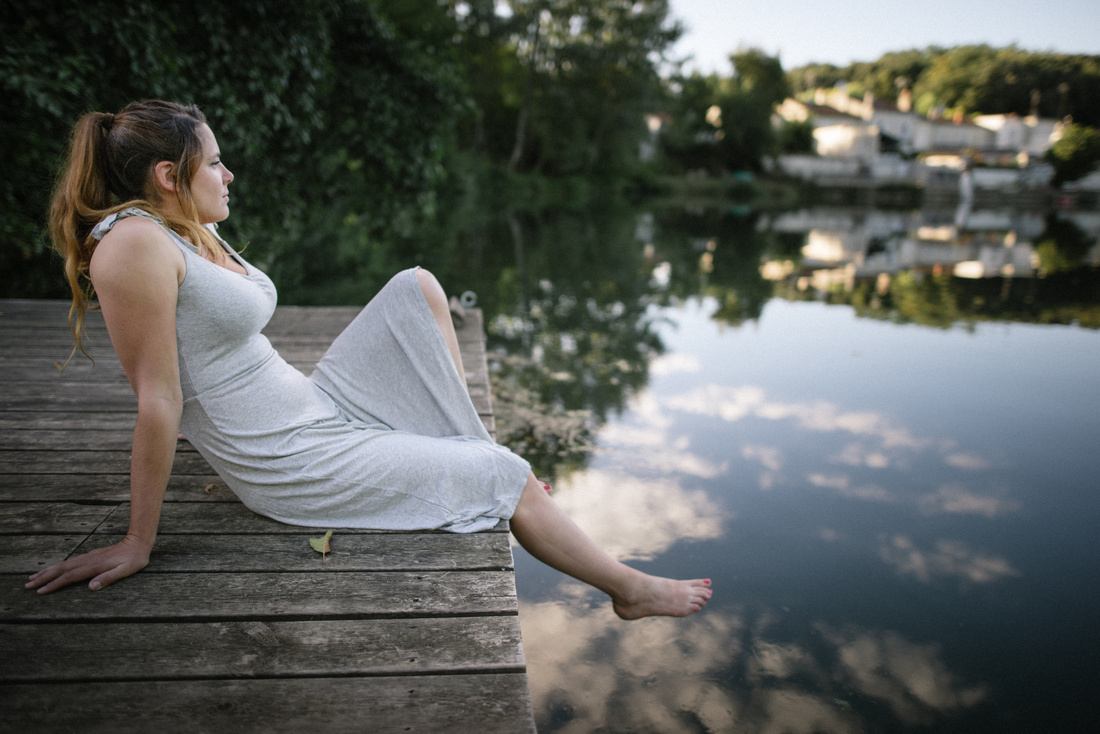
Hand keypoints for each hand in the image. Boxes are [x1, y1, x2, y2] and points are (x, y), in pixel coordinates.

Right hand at [25, 535, 150, 594]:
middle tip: (27, 584)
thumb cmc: (135, 559)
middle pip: (62, 569)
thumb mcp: (127, 570)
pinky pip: (69, 562)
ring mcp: (88, 557)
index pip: (70, 576)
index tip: (41, 591)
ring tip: (33, 577)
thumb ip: (109, 578)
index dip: (55, 584)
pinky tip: (53, 569)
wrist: (138, 541)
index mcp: (95, 566)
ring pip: (63, 564)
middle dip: (44, 577)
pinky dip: (57, 566)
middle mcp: (88, 560)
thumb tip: (91, 587)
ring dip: (47, 571)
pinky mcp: (90, 556)